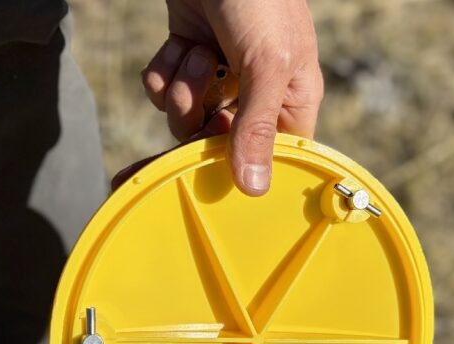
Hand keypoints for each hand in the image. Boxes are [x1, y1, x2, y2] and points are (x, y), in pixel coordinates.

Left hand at [141, 0, 323, 195]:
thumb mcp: (267, 63)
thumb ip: (257, 127)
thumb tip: (255, 188)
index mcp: (290, 102)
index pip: (269, 158)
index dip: (241, 167)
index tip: (214, 172)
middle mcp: (254, 96)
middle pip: (217, 143)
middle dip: (199, 122)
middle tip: (195, 102)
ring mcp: (218, 77)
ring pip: (185, 118)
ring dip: (182, 89)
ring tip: (197, 56)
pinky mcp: (186, 57)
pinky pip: (163, 88)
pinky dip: (164, 69)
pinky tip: (180, 45)